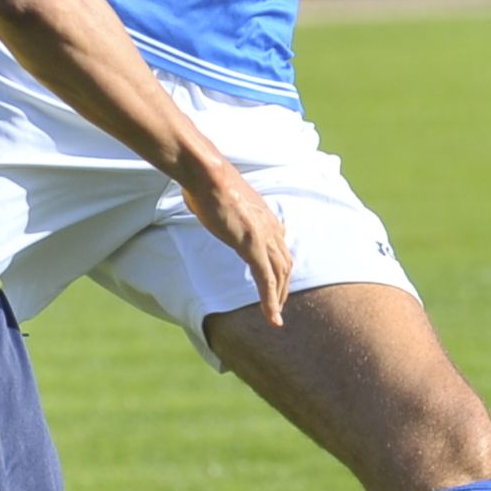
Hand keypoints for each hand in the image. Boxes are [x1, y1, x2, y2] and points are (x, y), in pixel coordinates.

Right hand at [180, 165, 292, 329]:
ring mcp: (264, 237)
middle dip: (283, 287)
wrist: (206, 173)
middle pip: (285, 264)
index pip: (280, 248)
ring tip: (274, 316)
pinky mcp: (253, 245)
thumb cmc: (207, 181)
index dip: (280, 268)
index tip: (276, 283)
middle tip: (277, 306)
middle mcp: (271, 227)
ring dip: (278, 297)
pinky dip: (271, 300)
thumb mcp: (221, 198)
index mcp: (265, 216)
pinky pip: (266, 279)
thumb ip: (224, 208)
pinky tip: (271, 316)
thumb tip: (206, 202)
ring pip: (279, 275)